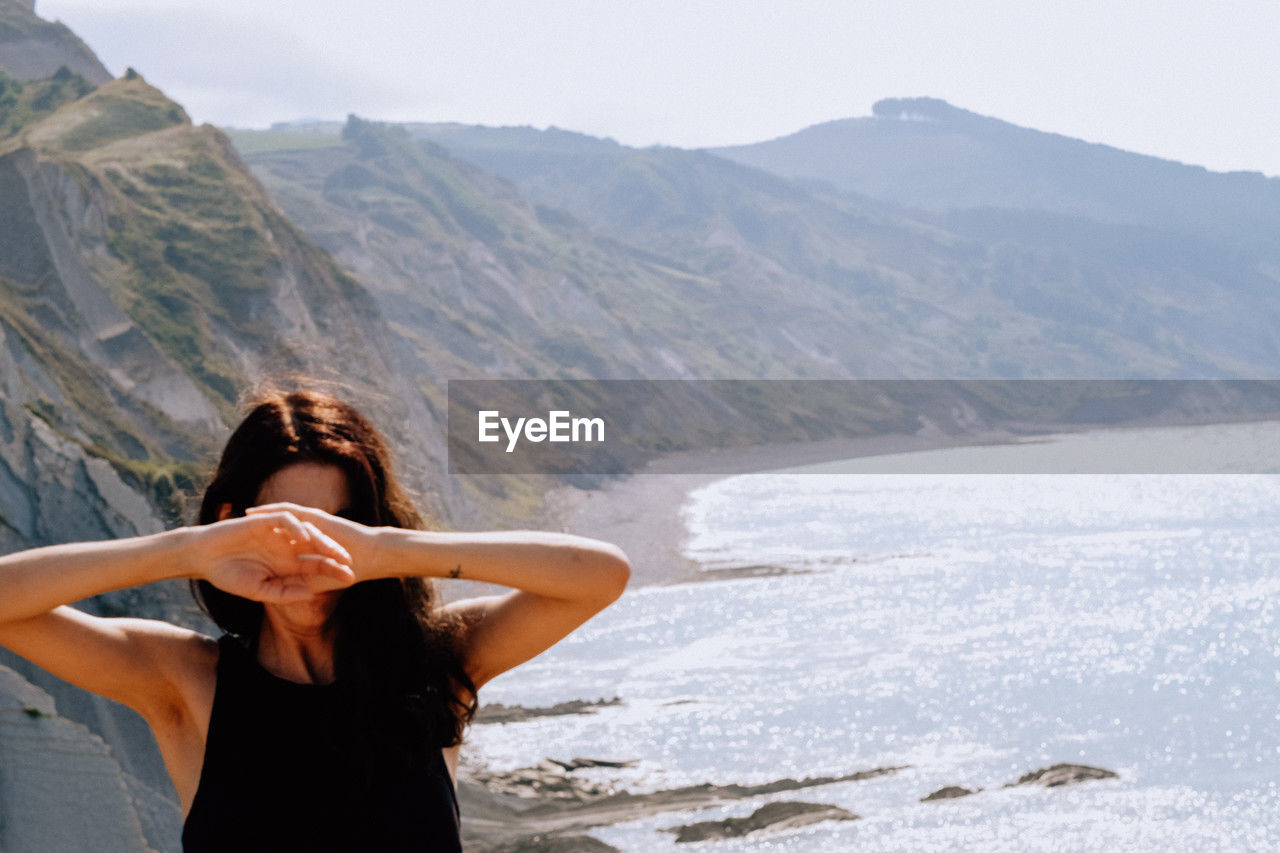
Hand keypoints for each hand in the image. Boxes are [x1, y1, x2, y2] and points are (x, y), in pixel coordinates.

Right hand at [197, 511, 355, 602]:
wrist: (203, 559)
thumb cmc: (228, 576)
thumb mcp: (259, 590)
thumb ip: (284, 593)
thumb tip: (311, 594)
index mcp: (287, 564)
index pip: (316, 567)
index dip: (333, 572)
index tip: (351, 580)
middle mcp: (286, 547)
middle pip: (317, 548)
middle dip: (334, 554)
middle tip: (350, 563)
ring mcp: (277, 533)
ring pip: (306, 532)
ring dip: (321, 540)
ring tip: (333, 550)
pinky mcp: (265, 521)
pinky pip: (286, 520)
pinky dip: (296, 527)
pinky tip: (303, 538)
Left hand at [244, 503, 383, 580]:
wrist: (369, 557)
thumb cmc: (345, 574)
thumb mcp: (312, 583)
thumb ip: (291, 586)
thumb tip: (266, 592)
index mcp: (305, 552)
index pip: (278, 550)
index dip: (259, 551)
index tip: (238, 556)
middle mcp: (304, 537)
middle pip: (275, 532)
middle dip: (254, 532)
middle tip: (232, 533)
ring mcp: (309, 526)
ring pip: (280, 520)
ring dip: (260, 518)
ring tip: (239, 519)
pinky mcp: (314, 518)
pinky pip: (289, 512)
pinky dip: (271, 512)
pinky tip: (255, 513)